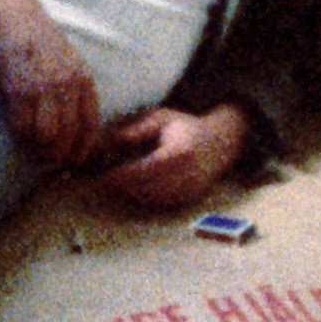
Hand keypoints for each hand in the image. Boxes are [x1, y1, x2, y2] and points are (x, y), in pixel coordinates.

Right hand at [0, 3, 100, 167]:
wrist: (15, 17)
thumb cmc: (40, 39)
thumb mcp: (68, 60)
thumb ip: (74, 86)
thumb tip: (73, 118)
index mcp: (83, 79)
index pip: (90, 123)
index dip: (83, 147)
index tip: (75, 160)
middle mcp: (68, 86)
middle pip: (70, 134)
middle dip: (61, 155)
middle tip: (52, 166)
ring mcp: (44, 88)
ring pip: (47, 135)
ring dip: (41, 151)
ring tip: (35, 157)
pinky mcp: (20, 89)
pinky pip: (23, 125)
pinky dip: (21, 136)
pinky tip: (19, 137)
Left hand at [98, 105, 247, 208]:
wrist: (220, 143)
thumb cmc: (185, 128)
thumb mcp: (162, 118)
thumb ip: (139, 129)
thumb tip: (114, 139)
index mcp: (179, 153)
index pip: (144, 170)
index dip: (121, 176)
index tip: (102, 177)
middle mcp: (186, 175)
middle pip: (146, 188)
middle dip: (121, 188)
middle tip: (100, 184)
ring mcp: (189, 190)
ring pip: (151, 199)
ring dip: (130, 195)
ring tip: (112, 186)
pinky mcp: (189, 199)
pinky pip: (161, 203)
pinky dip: (143, 198)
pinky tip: (131, 189)